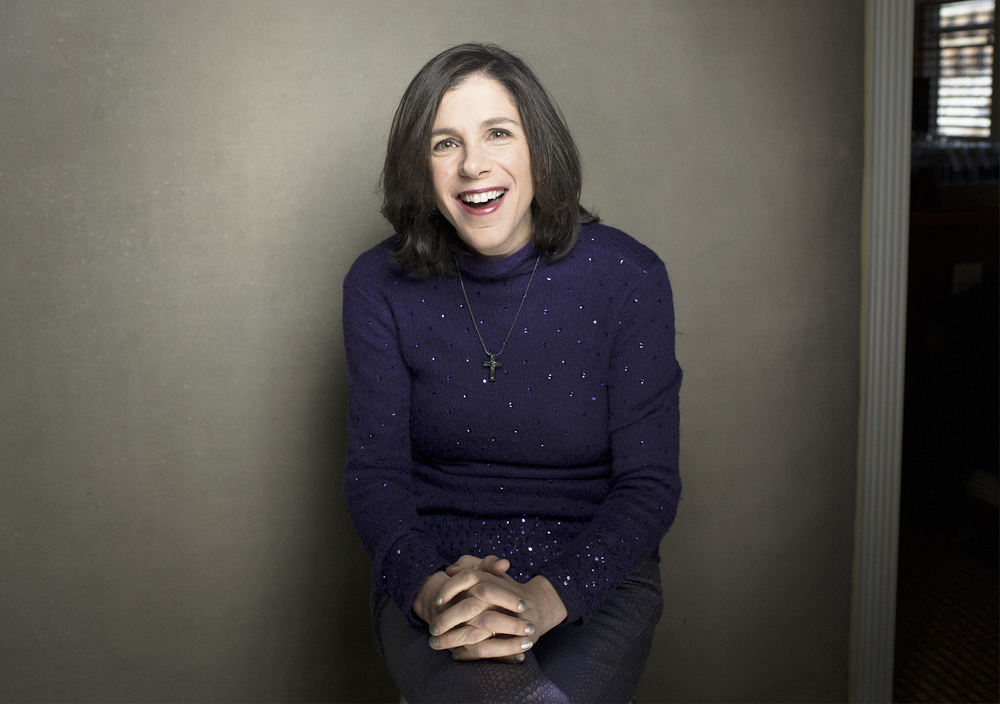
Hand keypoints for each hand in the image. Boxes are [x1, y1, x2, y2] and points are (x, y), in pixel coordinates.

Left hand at [426, 555, 567, 661]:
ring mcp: (508, 620)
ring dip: (454, 640)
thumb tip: (450, 570)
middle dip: (447, 620)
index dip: (450, 587)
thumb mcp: (490, 571)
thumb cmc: (505, 588)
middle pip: (470, 608)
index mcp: (494, 579)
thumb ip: (469, 564)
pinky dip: (469, 653)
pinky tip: (456, 654)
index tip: (436, 600)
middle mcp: (501, 598)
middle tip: (432, 629)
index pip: (470, 577)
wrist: (537, 607)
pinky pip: (487, 648)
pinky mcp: (513, 639)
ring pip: (477, 632)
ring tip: (436, 644)